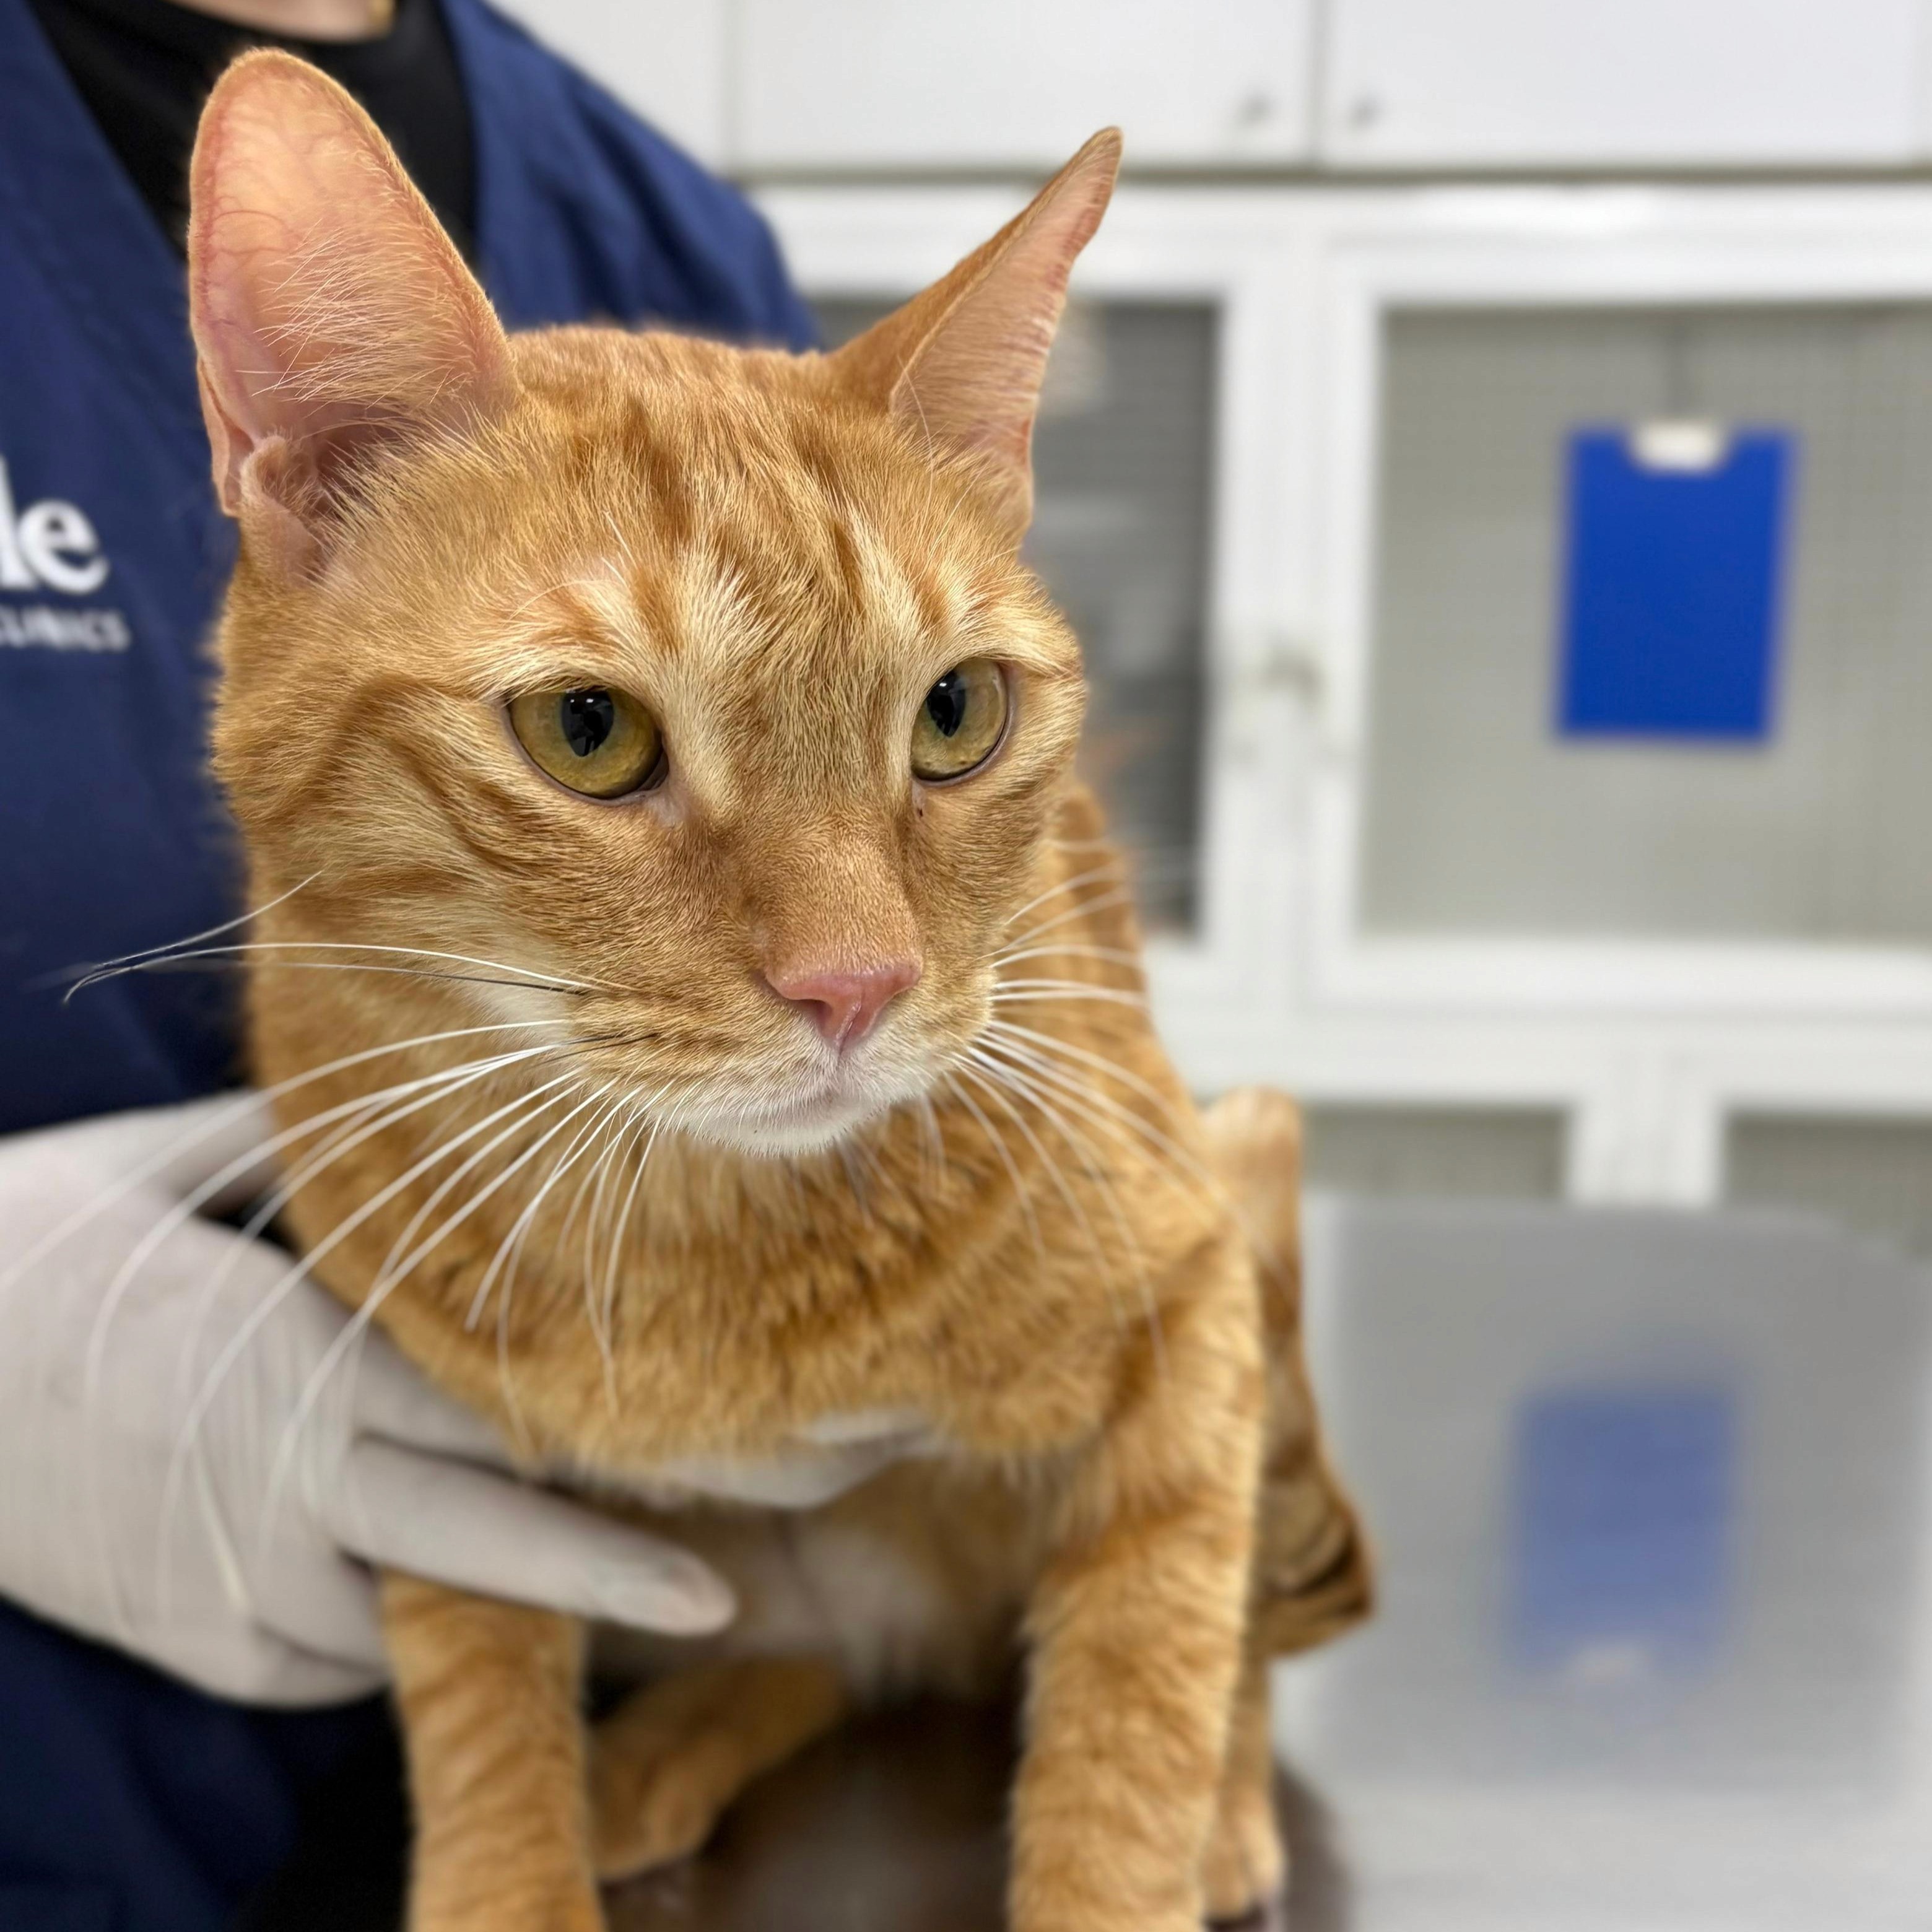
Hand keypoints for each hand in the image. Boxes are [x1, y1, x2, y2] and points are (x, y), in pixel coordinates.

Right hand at [0, 1093, 921, 1705]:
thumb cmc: (57, 1247)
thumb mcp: (194, 1179)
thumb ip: (342, 1162)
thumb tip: (459, 1087)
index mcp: (304, 1374)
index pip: (497, 1436)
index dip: (625, 1483)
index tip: (753, 1483)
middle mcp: (293, 1500)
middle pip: (496, 1549)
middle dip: (632, 1565)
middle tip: (767, 1555)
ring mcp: (251, 1595)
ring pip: (435, 1603)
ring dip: (531, 1581)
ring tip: (665, 1557)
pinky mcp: (218, 1649)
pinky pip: (349, 1642)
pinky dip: (407, 1598)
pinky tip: (435, 1544)